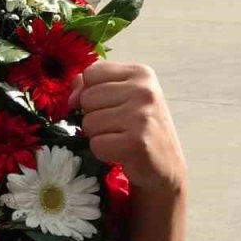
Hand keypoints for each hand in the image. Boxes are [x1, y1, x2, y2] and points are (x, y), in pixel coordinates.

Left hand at [70, 61, 186, 197]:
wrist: (167, 166)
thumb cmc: (141, 129)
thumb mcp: (124, 97)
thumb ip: (96, 85)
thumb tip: (73, 92)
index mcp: (141, 73)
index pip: (91, 73)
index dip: (89, 91)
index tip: (106, 106)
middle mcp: (144, 90)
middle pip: (87, 98)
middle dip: (95, 116)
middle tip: (119, 127)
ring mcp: (141, 115)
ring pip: (89, 122)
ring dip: (99, 136)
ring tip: (121, 139)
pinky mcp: (136, 142)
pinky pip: (96, 144)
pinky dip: (104, 153)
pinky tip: (123, 153)